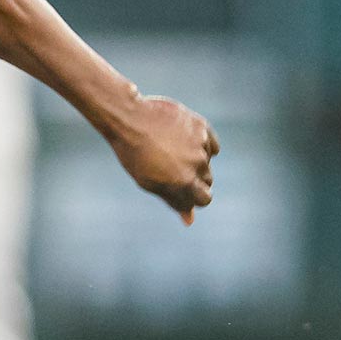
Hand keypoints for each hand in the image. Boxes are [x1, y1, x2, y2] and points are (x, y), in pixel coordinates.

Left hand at [109, 94, 219, 223]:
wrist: (128, 119)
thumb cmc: (134, 155)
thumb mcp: (150, 183)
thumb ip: (174, 200)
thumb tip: (190, 220)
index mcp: (184, 183)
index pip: (204, 199)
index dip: (194, 196)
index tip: (182, 189)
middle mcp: (196, 164)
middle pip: (207, 180)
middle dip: (195, 178)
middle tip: (173, 167)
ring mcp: (200, 144)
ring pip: (208, 161)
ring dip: (195, 159)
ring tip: (172, 150)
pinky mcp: (202, 127)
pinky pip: (211, 144)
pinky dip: (201, 145)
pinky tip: (183, 140)